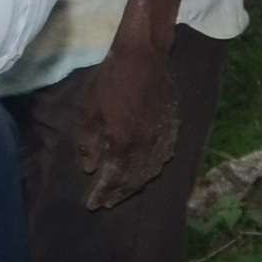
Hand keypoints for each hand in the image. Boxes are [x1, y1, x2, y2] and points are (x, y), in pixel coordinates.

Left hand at [69, 34, 181, 208]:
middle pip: (134, 179)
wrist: (144, 57)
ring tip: (124, 192)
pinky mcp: (173, 128)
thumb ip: (89, 143)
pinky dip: (153, 169)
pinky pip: (164, 157)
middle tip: (107, 203)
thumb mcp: (89, 110)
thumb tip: (90, 168)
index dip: (102, 193)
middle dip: (119, 193)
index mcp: (123, 142)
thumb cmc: (110, 80)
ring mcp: (163, 137)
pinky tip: (146, 171)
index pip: (113, 178)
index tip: (92, 204)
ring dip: (136, 185)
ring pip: (151, 171)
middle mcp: (146, 145)